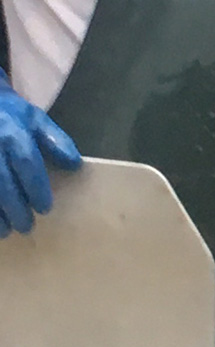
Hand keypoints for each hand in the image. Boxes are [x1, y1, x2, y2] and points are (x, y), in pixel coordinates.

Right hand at [0, 79, 81, 235]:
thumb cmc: (10, 114)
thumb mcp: (36, 119)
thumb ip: (56, 141)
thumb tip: (75, 165)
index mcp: (14, 134)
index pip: (27, 164)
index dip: (36, 188)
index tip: (44, 209)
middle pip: (3, 182)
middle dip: (15, 207)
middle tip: (26, 227)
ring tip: (5, 231)